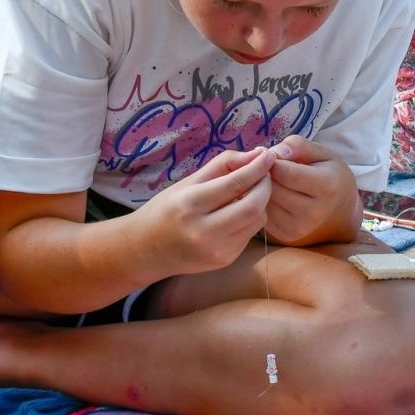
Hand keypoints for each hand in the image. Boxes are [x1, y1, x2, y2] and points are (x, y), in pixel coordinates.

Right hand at [141, 147, 273, 274]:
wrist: (146, 250)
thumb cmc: (165, 210)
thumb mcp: (188, 182)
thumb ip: (223, 165)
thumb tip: (258, 153)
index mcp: (190, 205)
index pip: (235, 184)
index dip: (257, 168)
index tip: (268, 155)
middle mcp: (203, 231)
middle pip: (252, 205)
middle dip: (265, 185)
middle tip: (264, 173)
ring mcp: (216, 250)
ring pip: (256, 220)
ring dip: (261, 202)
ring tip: (251, 191)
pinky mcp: (224, 260)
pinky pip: (250, 234)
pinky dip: (252, 218)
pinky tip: (240, 211)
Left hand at [264, 135, 359, 244]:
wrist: (341, 214)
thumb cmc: (331, 177)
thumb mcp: (323, 154)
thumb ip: (299, 146)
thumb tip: (274, 153)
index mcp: (326, 187)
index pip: (286, 172)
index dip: (273, 161)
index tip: (271, 156)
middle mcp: (313, 212)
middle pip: (273, 188)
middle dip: (265, 174)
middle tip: (265, 167)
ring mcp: (299, 228)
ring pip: (264, 202)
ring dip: (261, 189)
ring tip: (269, 180)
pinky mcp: (286, 236)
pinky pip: (263, 215)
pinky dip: (262, 203)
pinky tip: (271, 195)